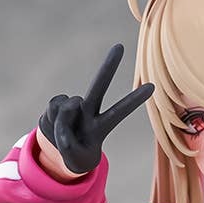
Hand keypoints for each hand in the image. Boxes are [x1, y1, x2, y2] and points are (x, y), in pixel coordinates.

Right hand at [37, 43, 153, 176]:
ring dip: (60, 124)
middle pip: (99, 86)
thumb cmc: (76, 155)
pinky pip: (52, 108)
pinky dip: (50, 120)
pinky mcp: (58, 104)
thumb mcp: (73, 156)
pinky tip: (56, 124)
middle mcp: (91, 111)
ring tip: (64, 134)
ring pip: (66, 107)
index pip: (120, 112)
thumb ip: (66, 137)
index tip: (152, 86)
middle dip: (108, 67)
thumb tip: (66, 107)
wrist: (62, 153)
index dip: (134, 100)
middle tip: (120, 46)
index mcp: (103, 126)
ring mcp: (74, 106)